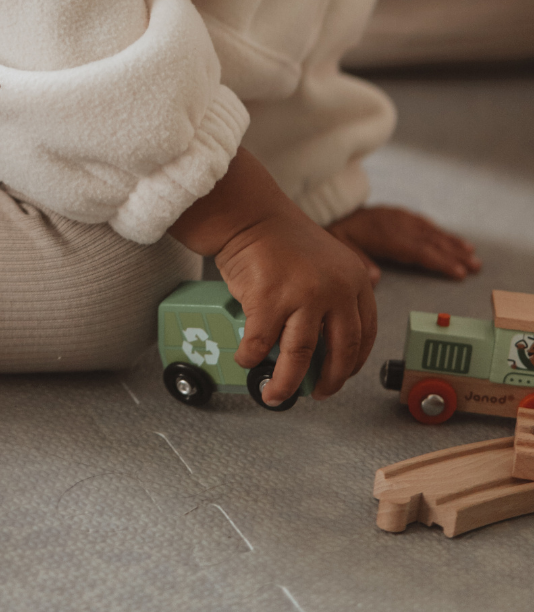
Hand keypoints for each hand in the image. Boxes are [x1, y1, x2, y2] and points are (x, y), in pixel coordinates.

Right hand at [170, 149, 375, 404]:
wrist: (248, 216)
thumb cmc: (280, 240)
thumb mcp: (325, 263)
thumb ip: (334, 296)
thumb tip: (326, 346)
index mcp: (354, 282)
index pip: (364, 334)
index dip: (351, 364)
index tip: (338, 378)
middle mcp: (335, 289)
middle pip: (338, 351)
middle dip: (326, 382)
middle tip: (315, 395)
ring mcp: (303, 295)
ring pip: (300, 355)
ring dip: (286, 382)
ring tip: (275, 394)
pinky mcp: (269, 299)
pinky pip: (260, 342)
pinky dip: (250, 357)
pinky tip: (245, 360)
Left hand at [326, 206, 480, 283]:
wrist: (330, 209)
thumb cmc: (337, 234)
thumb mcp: (341, 248)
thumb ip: (358, 262)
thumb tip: (375, 278)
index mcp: (384, 236)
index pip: (417, 251)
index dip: (439, 262)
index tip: (458, 273)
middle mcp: (396, 224)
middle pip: (430, 241)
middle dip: (454, 254)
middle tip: (476, 267)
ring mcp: (398, 217)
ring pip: (430, 231)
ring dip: (452, 243)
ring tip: (472, 254)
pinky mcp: (397, 213)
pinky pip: (423, 223)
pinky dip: (439, 231)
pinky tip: (452, 239)